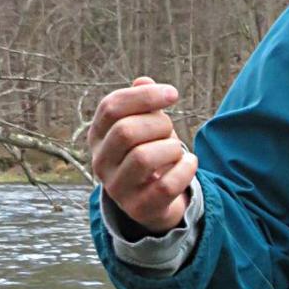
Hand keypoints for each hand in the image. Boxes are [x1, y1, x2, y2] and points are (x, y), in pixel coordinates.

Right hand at [88, 76, 196, 233]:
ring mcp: (117, 188)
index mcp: (98, 135)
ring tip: (176, 150)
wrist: (154, 200)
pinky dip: (185, 169)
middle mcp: (100, 162)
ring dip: (171, 148)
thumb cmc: (150, 153)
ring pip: (143, 158)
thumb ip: (143, 103)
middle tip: (170, 131)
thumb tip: (143, 80)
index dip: (144, 95)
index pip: (110, 107)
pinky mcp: (139, 208)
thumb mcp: (145, 126)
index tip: (173, 94)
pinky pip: (165, 185)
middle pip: (126, 131)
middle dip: (158, 124)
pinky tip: (190, 163)